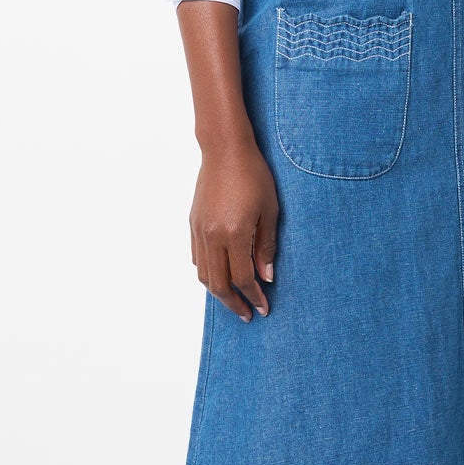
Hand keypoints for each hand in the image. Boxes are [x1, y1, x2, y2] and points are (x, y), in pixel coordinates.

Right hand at [189, 132, 279, 320]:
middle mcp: (213, 236)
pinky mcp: (193, 224)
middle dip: (234, 304)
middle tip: (247, 314)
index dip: (254, 296)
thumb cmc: (253, 175)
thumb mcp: (270, 210)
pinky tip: (220, 276)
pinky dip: (208, 273)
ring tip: (234, 300)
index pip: (243, 278)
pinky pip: (198, 258)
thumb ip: (266, 246)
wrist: (225, 150)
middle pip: (219, 284)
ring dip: (219, 293)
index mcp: (235, 234)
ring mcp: (200, 231)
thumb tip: (266, 277)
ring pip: (204, 275)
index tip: (264, 308)